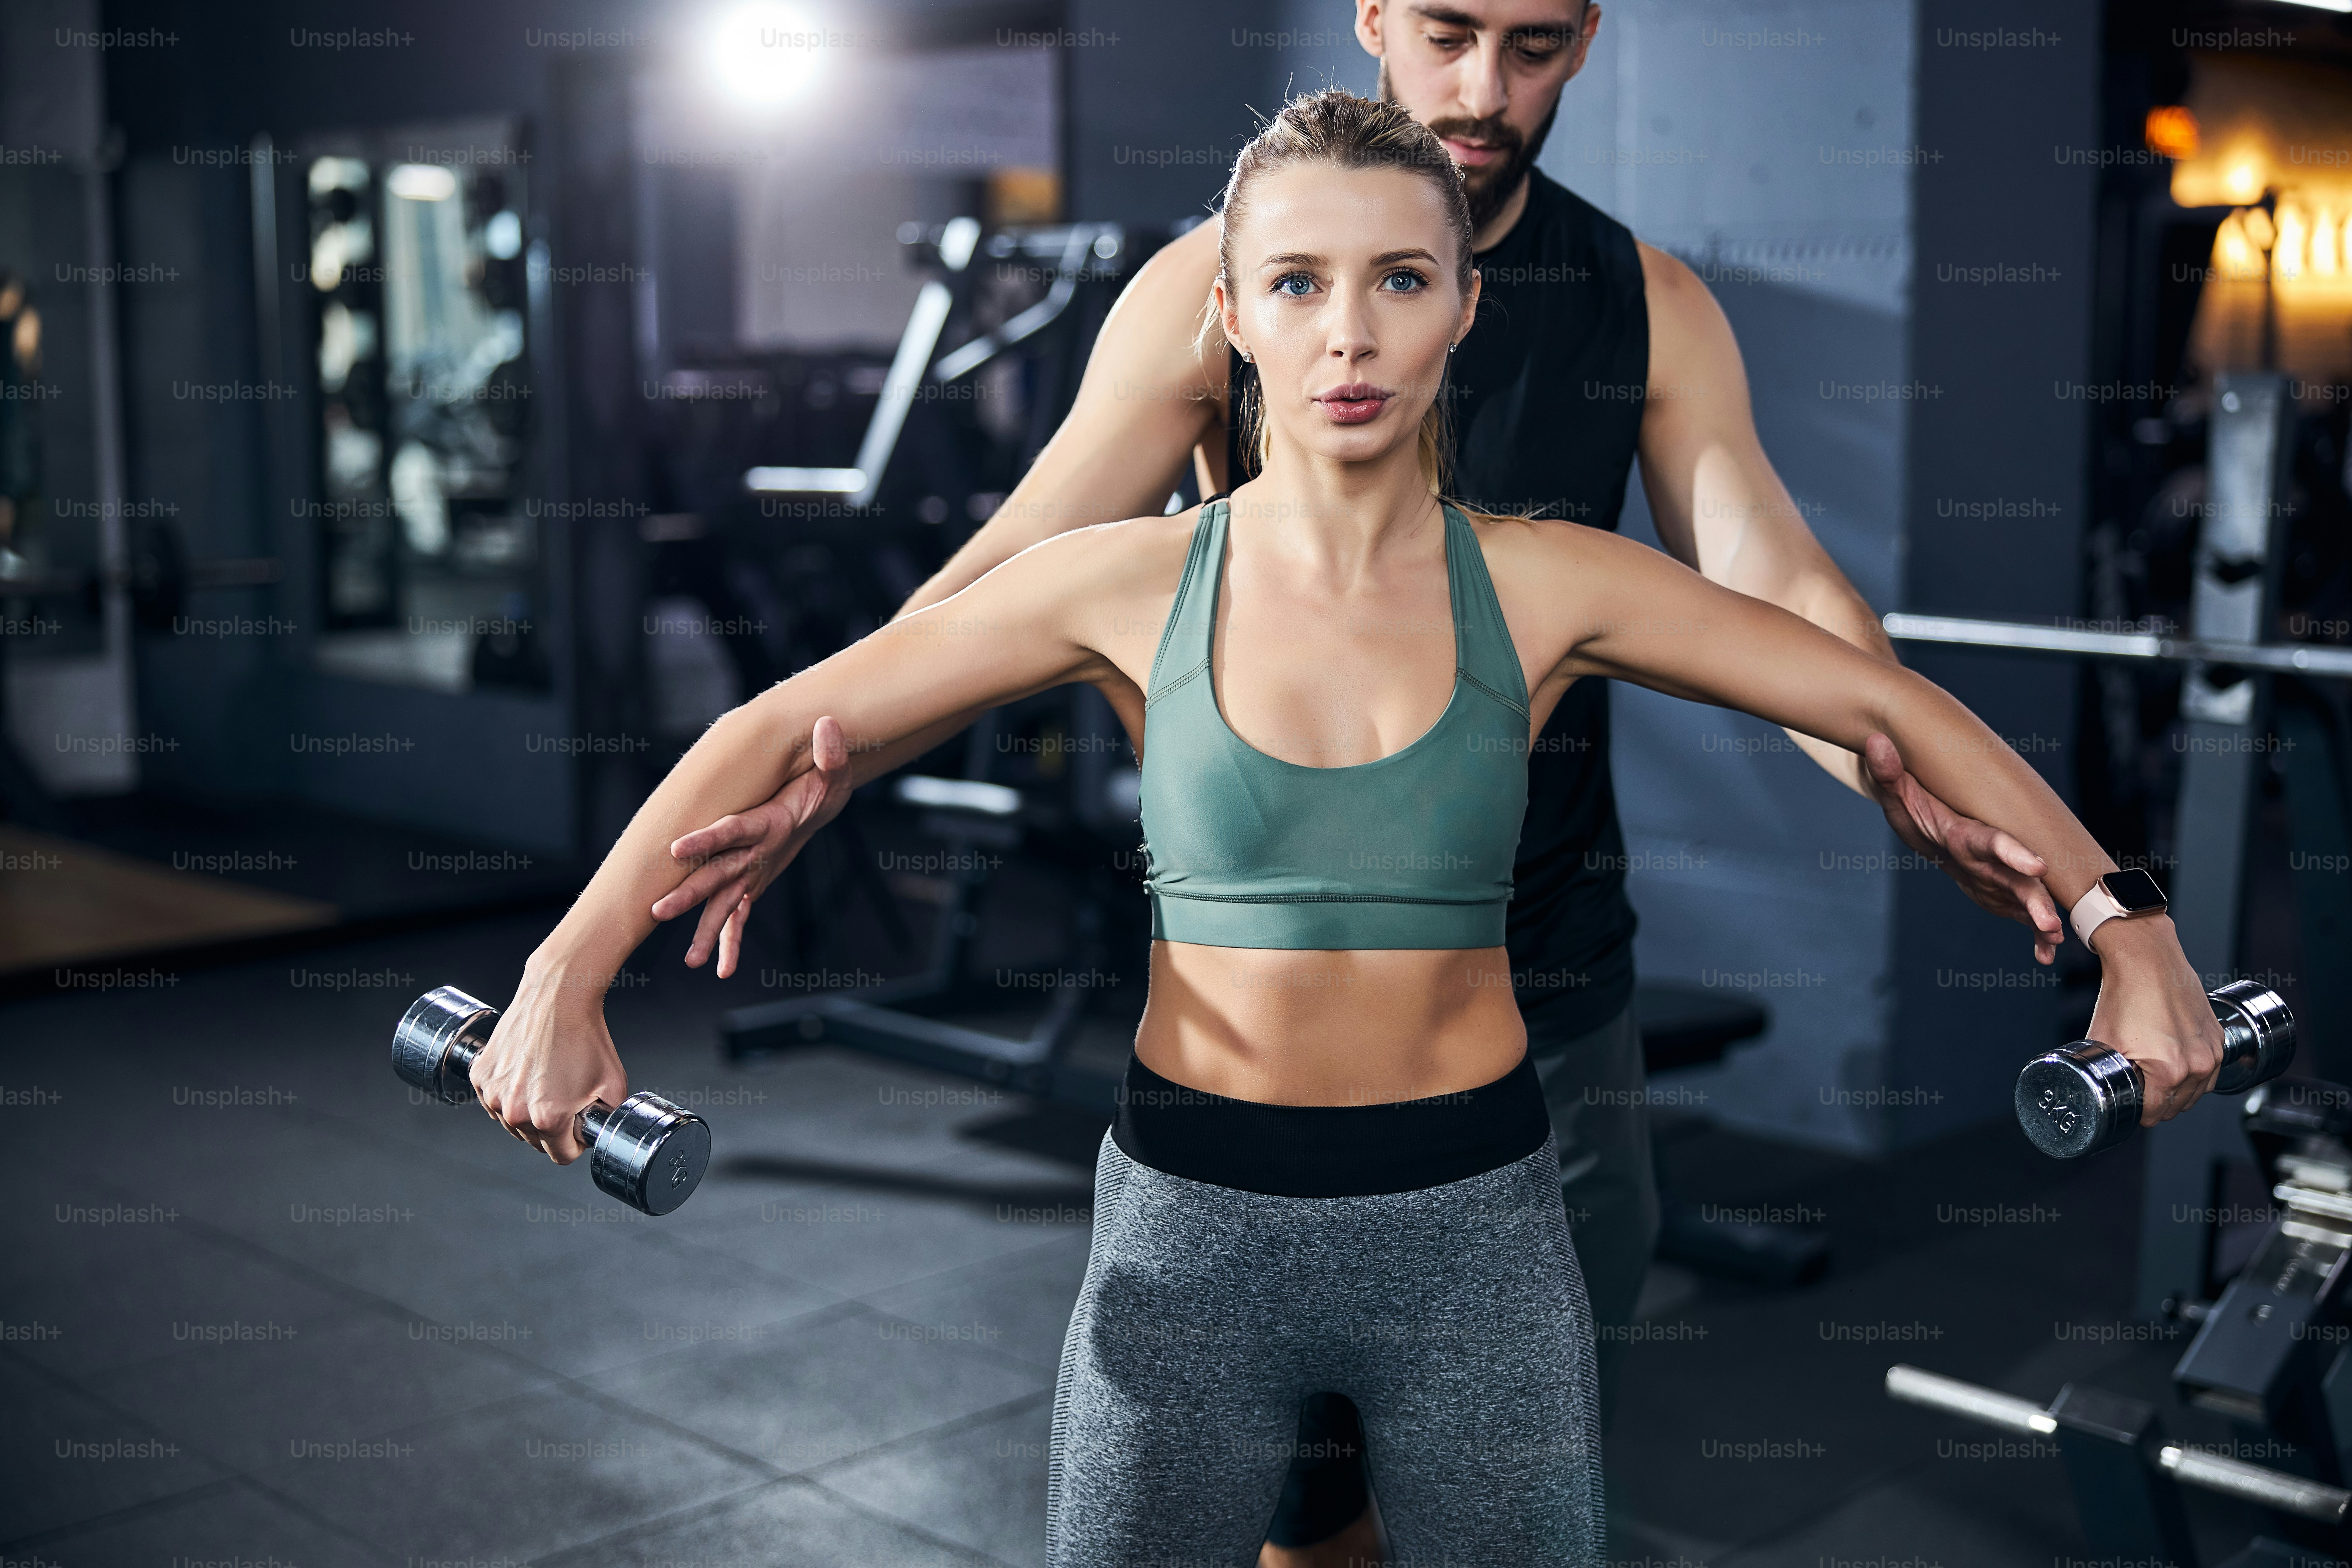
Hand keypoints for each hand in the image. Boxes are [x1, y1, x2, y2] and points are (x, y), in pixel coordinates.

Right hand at [470, 961, 629, 1162]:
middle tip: (565, 1094)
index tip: (578, 1122)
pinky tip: (527, 1070)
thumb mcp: (614, 1086)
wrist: (559, 997)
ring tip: (546, 1079)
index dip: (575, 1140)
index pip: (561, 1155)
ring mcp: (493, 1093)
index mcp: (548, 1118)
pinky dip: (509, 1091)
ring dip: (528, 1110)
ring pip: (513, 1123)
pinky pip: (494, 1100)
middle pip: (536, 1141)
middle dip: (552, 1125)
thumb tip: (596, 1133)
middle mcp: (515, 1110)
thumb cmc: (585, 1036)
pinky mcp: (480, 1075)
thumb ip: (606, 1120)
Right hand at [650, 714, 854, 977]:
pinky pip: (739, 917)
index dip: (705, 838)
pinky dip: (731, 942)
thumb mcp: (834, 768)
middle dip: (687, 892)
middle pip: (714, 872)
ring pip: (720, 900)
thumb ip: (830, 752)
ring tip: (692, 959)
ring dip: (704, 927)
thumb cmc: (820, 780)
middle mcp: (749, 849)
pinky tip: (720, 968)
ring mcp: (749, 869)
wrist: (812, 796)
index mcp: (764, 822)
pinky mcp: (754, 884)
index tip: (676, 848)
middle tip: (657, 911)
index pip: (730, 830)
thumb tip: (829, 726)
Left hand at [1862, 733, 2065, 963]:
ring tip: (2054, 940)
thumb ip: (1889, 772)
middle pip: (2017, 878)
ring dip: (2040, 919)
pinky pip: (2020, 916)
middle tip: (2052, 923)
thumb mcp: (1898, 793)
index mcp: (1967, 835)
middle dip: (2035, 900)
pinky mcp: (1999, 894)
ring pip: (2024, 898)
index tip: (2037, 865)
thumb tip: (1876, 743)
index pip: (1993, 841)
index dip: (2014, 853)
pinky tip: (2044, 956)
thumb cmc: (1916, 806)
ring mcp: (1997, 878)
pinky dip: (2034, 936)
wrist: (1930, 821)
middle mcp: (1989, 858)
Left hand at [2082, 915, 2224, 1125]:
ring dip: (2178, 1093)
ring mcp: (2212, 1053)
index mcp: (2168, 1071)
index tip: (2129, 1106)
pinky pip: (2209, 1074)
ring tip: (2155, 1080)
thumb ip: (2103, 1072)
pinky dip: (2194, 1076)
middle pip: (2177, 1107)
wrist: (2147, 959)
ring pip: (2196, 1093)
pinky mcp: (2219, 1040)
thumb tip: (2094, 1088)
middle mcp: (2197, 1065)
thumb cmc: (2124, 994)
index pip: (2155, 1113)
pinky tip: (2176, 1068)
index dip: (2138, 1113)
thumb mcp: (2102, 1040)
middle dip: (2157, 1104)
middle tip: (2138, 1092)